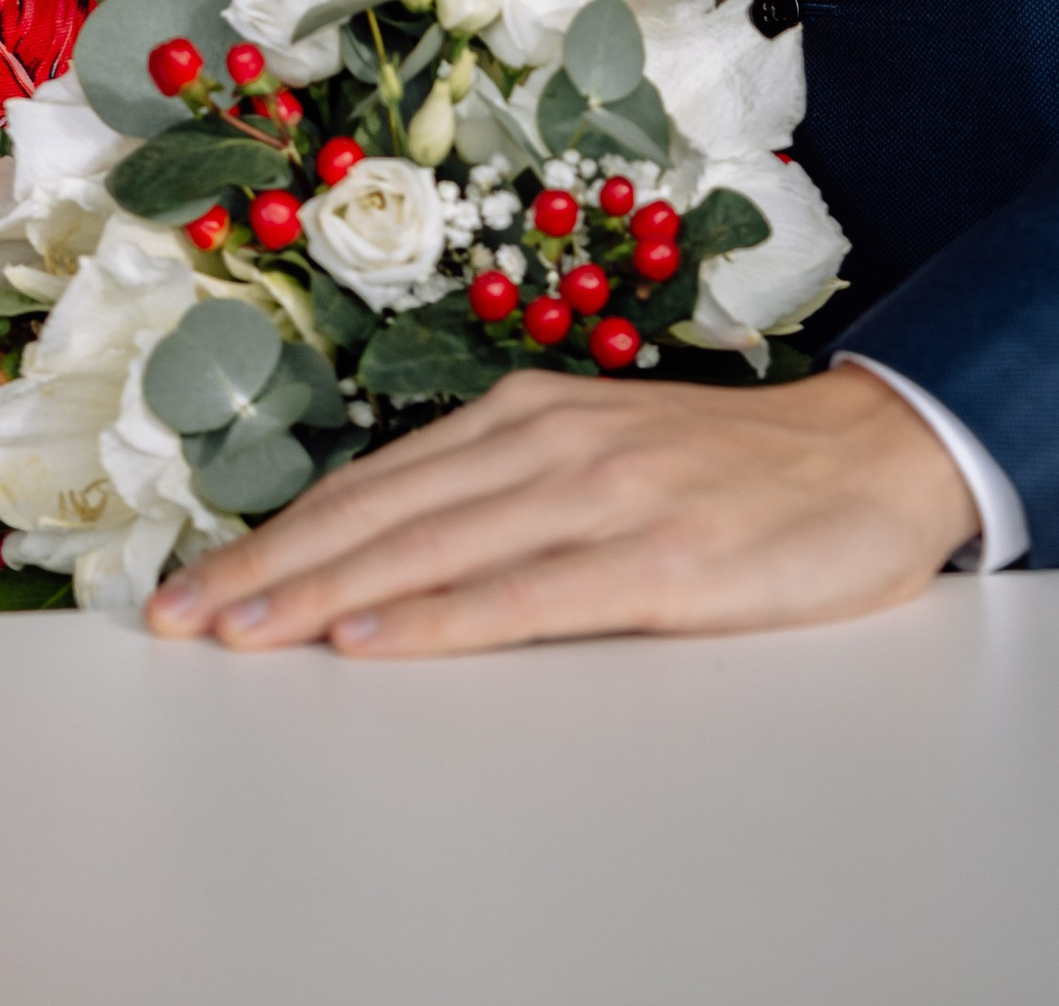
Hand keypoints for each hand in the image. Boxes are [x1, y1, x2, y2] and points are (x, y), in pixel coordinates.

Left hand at [146, 359, 976, 657]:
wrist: (879, 455)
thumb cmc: (736, 472)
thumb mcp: (604, 458)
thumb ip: (508, 497)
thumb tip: (391, 560)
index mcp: (529, 416)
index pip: (374, 486)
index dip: (278, 539)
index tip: (195, 588)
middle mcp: (550, 442)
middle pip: (379, 516)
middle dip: (269, 572)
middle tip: (179, 622)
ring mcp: (603, 497)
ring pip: (430, 551)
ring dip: (323, 597)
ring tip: (241, 635)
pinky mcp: (661, 562)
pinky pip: (525, 597)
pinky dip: (438, 619)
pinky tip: (374, 641)